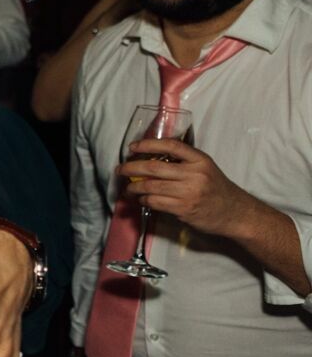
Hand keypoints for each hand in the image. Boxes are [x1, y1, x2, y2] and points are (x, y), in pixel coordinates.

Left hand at [120, 139, 258, 239]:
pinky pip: (155, 202)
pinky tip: (141, 199)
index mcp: (200, 160)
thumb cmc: (216, 189)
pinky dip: (144, 200)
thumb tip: (150, 158)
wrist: (235, 213)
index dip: (148, 144)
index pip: (171, 146)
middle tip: (120, 169)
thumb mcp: (205, 168)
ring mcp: (189, 193)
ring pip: (151, 187)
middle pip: (154, 168)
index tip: (132, 147)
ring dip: (134, 188)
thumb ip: (183, 162)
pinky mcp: (183, 209)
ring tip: (128, 188)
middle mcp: (194, 175)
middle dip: (131, 168)